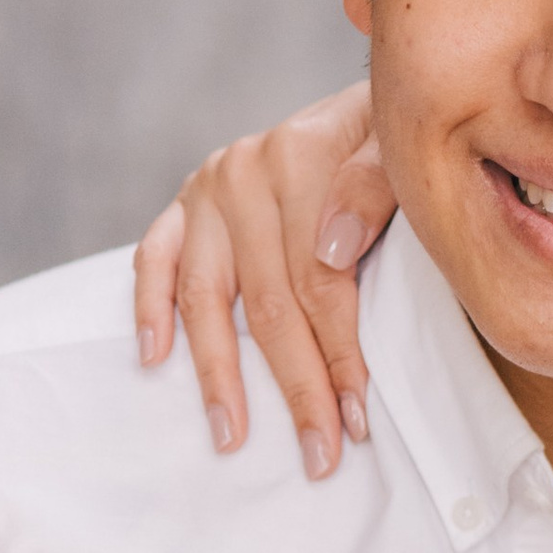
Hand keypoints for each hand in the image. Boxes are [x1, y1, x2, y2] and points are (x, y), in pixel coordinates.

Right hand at [131, 81, 391, 475]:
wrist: (378, 99)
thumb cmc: (398, 145)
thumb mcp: (405, 152)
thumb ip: (376, 188)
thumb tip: (332, 251)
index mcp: (305, 154)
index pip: (320, 282)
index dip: (340, 357)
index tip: (356, 421)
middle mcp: (247, 170)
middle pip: (269, 302)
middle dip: (296, 386)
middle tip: (317, 453)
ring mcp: (208, 186)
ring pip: (207, 296)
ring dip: (219, 373)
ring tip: (232, 436)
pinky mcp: (183, 202)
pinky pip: (154, 258)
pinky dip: (148, 307)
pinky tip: (155, 359)